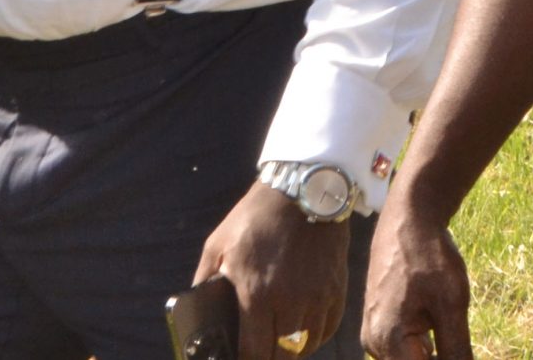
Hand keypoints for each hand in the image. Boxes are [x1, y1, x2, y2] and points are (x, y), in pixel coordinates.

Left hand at [193, 182, 350, 359]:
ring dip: (291, 351)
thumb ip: (203, 282)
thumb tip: (196, 312)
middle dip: (267, 358)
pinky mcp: (337, 288)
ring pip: (307, 346)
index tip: (239, 357)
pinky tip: (302, 332)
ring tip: (279, 344)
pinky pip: (328, 328)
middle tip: (257, 351)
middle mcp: (290, 302)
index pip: (253, 353)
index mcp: (256, 295)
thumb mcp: (217, 246)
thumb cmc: (256, 218)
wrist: (304, 190)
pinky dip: (315, 337)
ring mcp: (318, 296)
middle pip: (282, 355)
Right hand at [361, 201, 472, 359]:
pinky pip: (405, 349)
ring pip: (410, 359)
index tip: (461, 347)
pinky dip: (425, 348)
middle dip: (441, 357)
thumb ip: (456, 349)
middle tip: (456, 331)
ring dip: (434, 354)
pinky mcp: (380, 327)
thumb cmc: (429, 258)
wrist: (408, 223)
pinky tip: (440, 331)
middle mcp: (374, 344)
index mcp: (388, 341)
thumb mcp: (452, 304)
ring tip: (449, 326)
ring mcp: (375, 335)